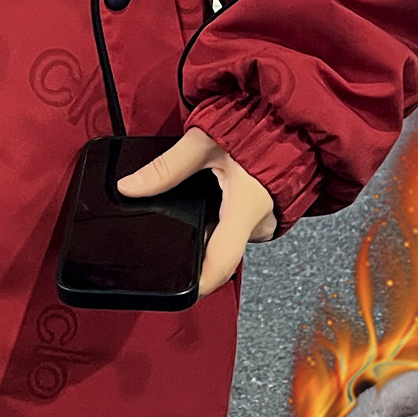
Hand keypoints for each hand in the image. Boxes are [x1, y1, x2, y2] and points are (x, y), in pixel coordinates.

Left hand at [116, 128, 277, 298]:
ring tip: (197, 198)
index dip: (201, 285)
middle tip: (174, 224)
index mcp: (247, 208)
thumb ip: (166, 167)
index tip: (180, 295)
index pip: (223, 261)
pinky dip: (220, 217)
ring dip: (208, 225)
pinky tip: (212, 195)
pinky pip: (235, 226)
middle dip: (194, 242)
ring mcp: (264, 220)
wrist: (288, 121)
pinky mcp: (263, 214)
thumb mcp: (203, 142)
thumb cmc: (256, 126)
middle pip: (218, 249)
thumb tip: (129, 187)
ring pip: (226, 236)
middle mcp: (259, 221)